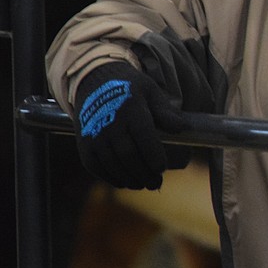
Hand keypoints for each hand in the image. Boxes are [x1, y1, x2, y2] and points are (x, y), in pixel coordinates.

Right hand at [73, 62, 189, 189]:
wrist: (94, 83)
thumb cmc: (130, 89)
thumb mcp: (151, 92)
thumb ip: (165, 112)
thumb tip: (182, 128)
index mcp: (131, 109)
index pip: (144, 136)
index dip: (153, 156)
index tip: (162, 167)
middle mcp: (110, 123)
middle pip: (128, 155)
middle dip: (143, 172)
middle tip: (156, 183)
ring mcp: (94, 134)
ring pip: (112, 163)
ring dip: (129, 178)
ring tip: (143, 184)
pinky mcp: (84, 143)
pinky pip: (95, 166)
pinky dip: (110, 177)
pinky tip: (124, 182)